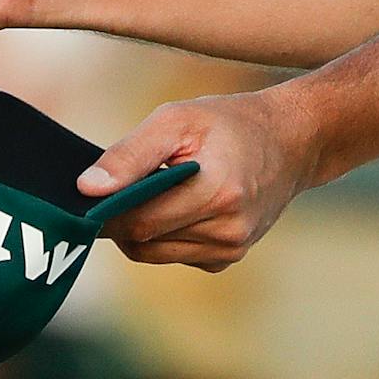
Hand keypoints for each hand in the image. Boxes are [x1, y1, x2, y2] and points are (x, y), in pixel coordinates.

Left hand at [75, 88, 319, 272]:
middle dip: (123, 218)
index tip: (93, 192)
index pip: (140, 223)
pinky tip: (180, 203)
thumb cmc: (229, 123)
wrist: (291, 141)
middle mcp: (228, 231)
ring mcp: (231, 250)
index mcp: (217, 193)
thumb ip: (129, 155)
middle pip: (143, 242)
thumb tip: (87, 189)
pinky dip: (166, 233)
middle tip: (120, 185)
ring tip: (155, 187)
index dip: (109, 211)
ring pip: (155, 252)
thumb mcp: (177, 119)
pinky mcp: (228, 258)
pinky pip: (176, 254)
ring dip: (144, 226)